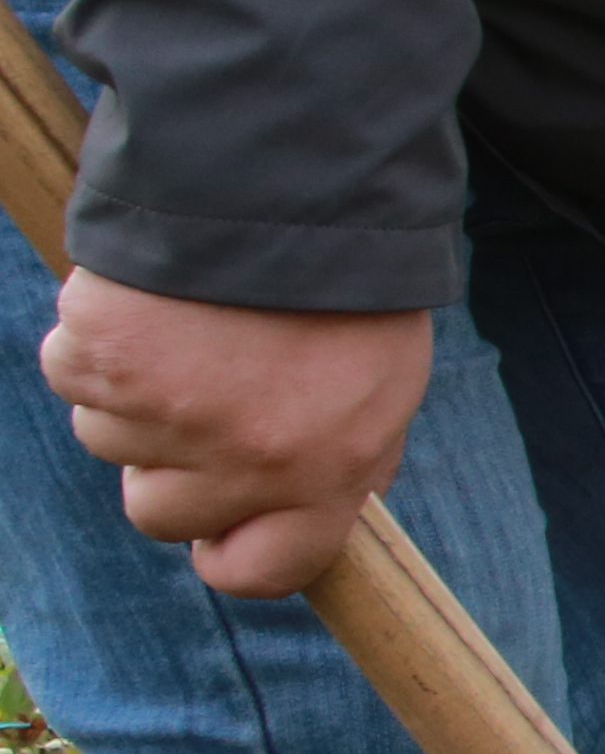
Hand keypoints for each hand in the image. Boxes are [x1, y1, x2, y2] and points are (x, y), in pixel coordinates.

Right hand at [39, 271, 431, 598]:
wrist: (292, 182)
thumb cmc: (349, 284)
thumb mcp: (383, 387)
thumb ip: (340, 462)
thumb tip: (289, 522)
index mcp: (328, 472)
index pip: (258, 572)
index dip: (227, 552)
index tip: (219, 528)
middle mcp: (243, 458)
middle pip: (158, 514)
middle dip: (169, 467)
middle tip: (206, 395)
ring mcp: (165, 410)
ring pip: (106, 441)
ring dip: (133, 396)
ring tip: (192, 332)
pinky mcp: (99, 354)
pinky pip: (71, 374)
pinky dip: (95, 343)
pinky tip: (149, 304)